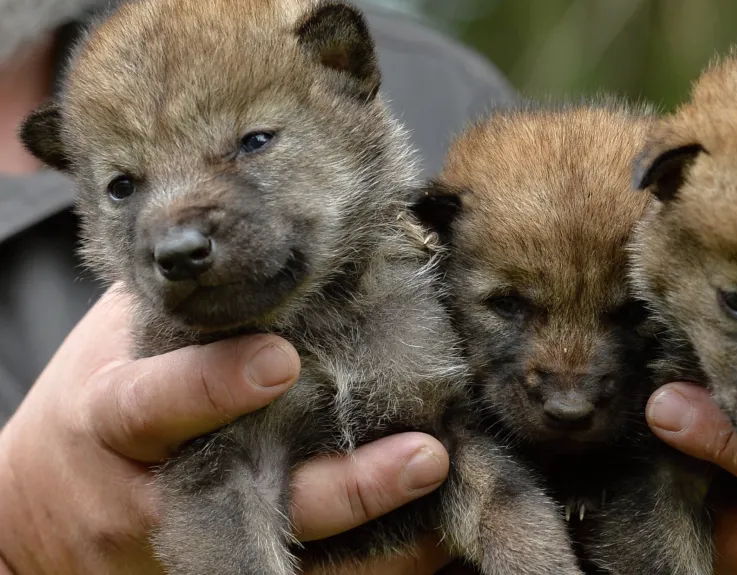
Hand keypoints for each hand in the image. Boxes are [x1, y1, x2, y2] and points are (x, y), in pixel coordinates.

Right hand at [0, 286, 452, 573]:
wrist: (39, 512)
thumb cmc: (93, 401)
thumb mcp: (116, 344)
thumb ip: (185, 308)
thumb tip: (269, 238)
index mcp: (112, 420)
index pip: (155, 404)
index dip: (213, 385)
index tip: (283, 360)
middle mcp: (150, 495)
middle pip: (251, 498)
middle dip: (340, 486)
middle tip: (422, 454)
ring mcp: (185, 544)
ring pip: (287, 547)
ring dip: (372, 522)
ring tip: (442, 483)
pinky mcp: (216, 566)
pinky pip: (297, 566)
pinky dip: (362, 554)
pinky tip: (429, 527)